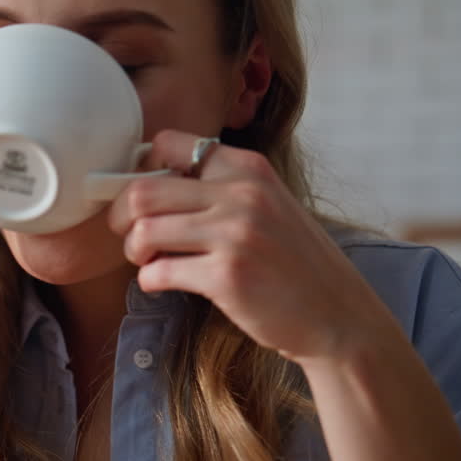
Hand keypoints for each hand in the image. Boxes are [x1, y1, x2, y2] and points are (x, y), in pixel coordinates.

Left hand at [107, 129, 389, 361]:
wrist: (339, 316)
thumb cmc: (293, 264)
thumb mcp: (267, 206)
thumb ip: (221, 190)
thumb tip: (146, 185)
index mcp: (247, 167)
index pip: (167, 144)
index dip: (141, 171)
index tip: (142, 198)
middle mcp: (241, 193)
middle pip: (142, 190)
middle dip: (121, 216)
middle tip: (130, 237)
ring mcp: (234, 234)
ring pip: (143, 231)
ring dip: (134, 251)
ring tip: (148, 262)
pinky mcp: (226, 277)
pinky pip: (159, 272)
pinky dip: (149, 280)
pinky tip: (163, 284)